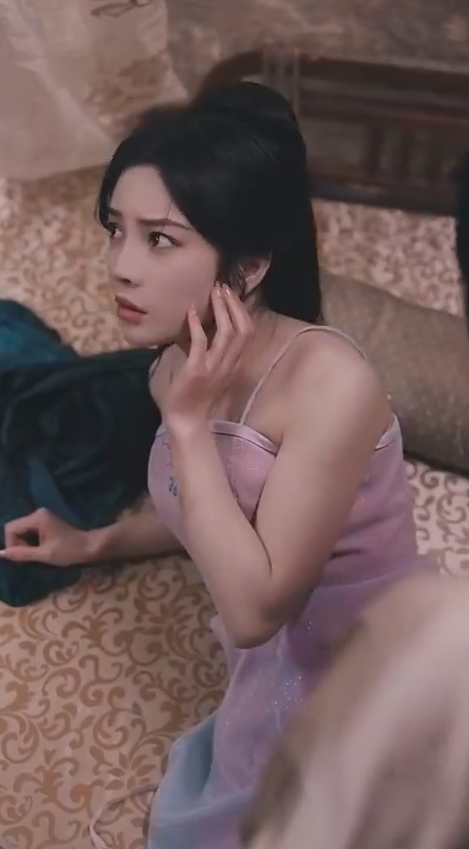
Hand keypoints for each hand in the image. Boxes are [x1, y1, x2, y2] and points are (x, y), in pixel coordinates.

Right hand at [1, 508, 88, 566]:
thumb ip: (21, 553)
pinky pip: (29, 531)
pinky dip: (30, 541)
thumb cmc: (69, 551)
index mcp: (37, 517)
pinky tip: (39, 550)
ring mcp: (42, 517)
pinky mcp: (46, 522)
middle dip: (17, 544)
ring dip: (24, 544)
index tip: (22, 556)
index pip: (10, 528)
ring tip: (35, 554)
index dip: (11, 543)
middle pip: (15, 528)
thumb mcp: (44, 555)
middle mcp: (37, 513)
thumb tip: (0, 553)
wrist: (90, 546)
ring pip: (21, 530)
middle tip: (29, 556)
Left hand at [162, 284, 252, 431]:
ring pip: (227, 334)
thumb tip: (205, 328)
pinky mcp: (197, 371)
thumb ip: (213, 352)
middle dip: (234, 306)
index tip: (231, 295)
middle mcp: (229, 364)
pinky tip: (192, 311)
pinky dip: (197, 325)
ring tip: (213, 293)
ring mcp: (214, 368)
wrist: (186, 420)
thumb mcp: (211, 370)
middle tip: (223, 288)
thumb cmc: (195, 395)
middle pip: (242, 330)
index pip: (247, 332)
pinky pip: (201, 344)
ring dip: (221, 310)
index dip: (242, 311)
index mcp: (234, 364)